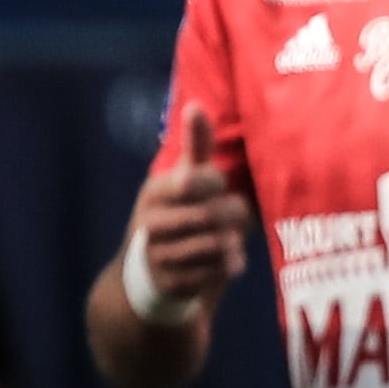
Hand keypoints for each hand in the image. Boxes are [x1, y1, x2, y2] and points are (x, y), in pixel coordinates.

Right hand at [129, 103, 256, 315]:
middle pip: (213, 214)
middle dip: (234, 215)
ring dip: (233, 242)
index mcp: (156, 191)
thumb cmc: (184, 213)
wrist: (152, 274)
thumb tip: (195, 105)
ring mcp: (160, 255)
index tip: (218, 184)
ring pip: (217, 244)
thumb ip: (196, 145)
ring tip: (230, 237)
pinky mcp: (173, 282)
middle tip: (235, 214)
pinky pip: (217, 272)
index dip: (217, 183)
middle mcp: (152, 222)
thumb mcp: (186, 179)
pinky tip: (225, 260)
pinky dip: (229, 266)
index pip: (195, 180)